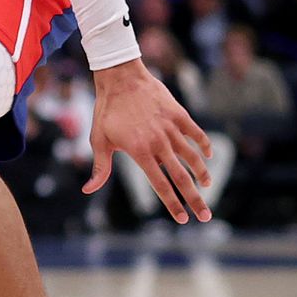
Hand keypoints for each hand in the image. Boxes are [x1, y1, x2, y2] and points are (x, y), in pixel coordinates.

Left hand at [82, 58, 213, 221]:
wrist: (120, 77)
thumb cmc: (106, 110)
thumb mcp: (98, 139)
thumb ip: (100, 167)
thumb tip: (88, 190)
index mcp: (139, 152)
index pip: (160, 184)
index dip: (172, 203)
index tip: (183, 219)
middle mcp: (158, 143)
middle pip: (182, 177)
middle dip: (195, 199)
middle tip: (206, 216)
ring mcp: (171, 128)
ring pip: (192, 156)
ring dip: (202, 173)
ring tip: (207, 185)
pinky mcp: (179, 115)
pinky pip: (196, 133)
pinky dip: (204, 145)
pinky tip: (208, 155)